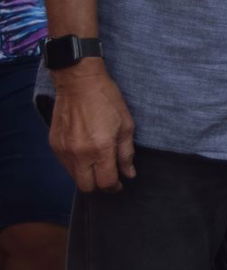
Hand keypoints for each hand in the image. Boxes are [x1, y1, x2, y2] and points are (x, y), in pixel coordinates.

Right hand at [49, 62, 136, 191]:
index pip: (106, 182)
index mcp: (101, 149)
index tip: (120, 184)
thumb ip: (126, 153)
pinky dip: (76, 165)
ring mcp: (64, 151)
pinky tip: (86, 153)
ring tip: (97, 163)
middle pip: (87, 186)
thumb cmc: (107, 101)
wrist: (79, 83)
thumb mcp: (126, 125)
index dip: (115, 187)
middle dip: (99, 185)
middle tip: (108, 177)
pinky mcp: (54, 145)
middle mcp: (79, 154)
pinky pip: (65, 165)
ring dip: (86, 175)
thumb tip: (129, 174)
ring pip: (74, 177)